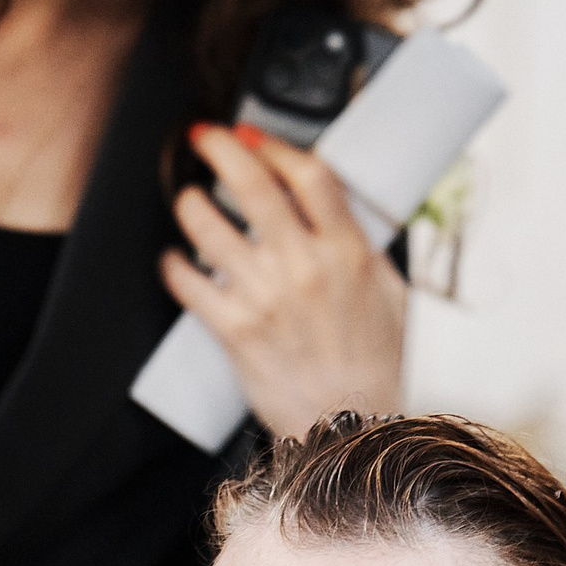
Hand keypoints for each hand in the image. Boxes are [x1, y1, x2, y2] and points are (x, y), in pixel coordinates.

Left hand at [161, 123, 406, 436]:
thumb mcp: (390, 292)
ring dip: (191, 203)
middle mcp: (305, 268)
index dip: (275, 145)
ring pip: (209, 227)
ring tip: (189, 200)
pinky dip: (175, 265)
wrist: (359, 429)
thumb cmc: (381, 366)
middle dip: (219, 148)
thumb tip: (330, 209)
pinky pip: (188, 283)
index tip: (256, 137)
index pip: (309, 175)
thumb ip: (357, 247)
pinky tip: (177, 260)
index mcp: (348, 253)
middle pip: (252, 185)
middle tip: (204, 136)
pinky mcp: (235, 331)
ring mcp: (266, 298)